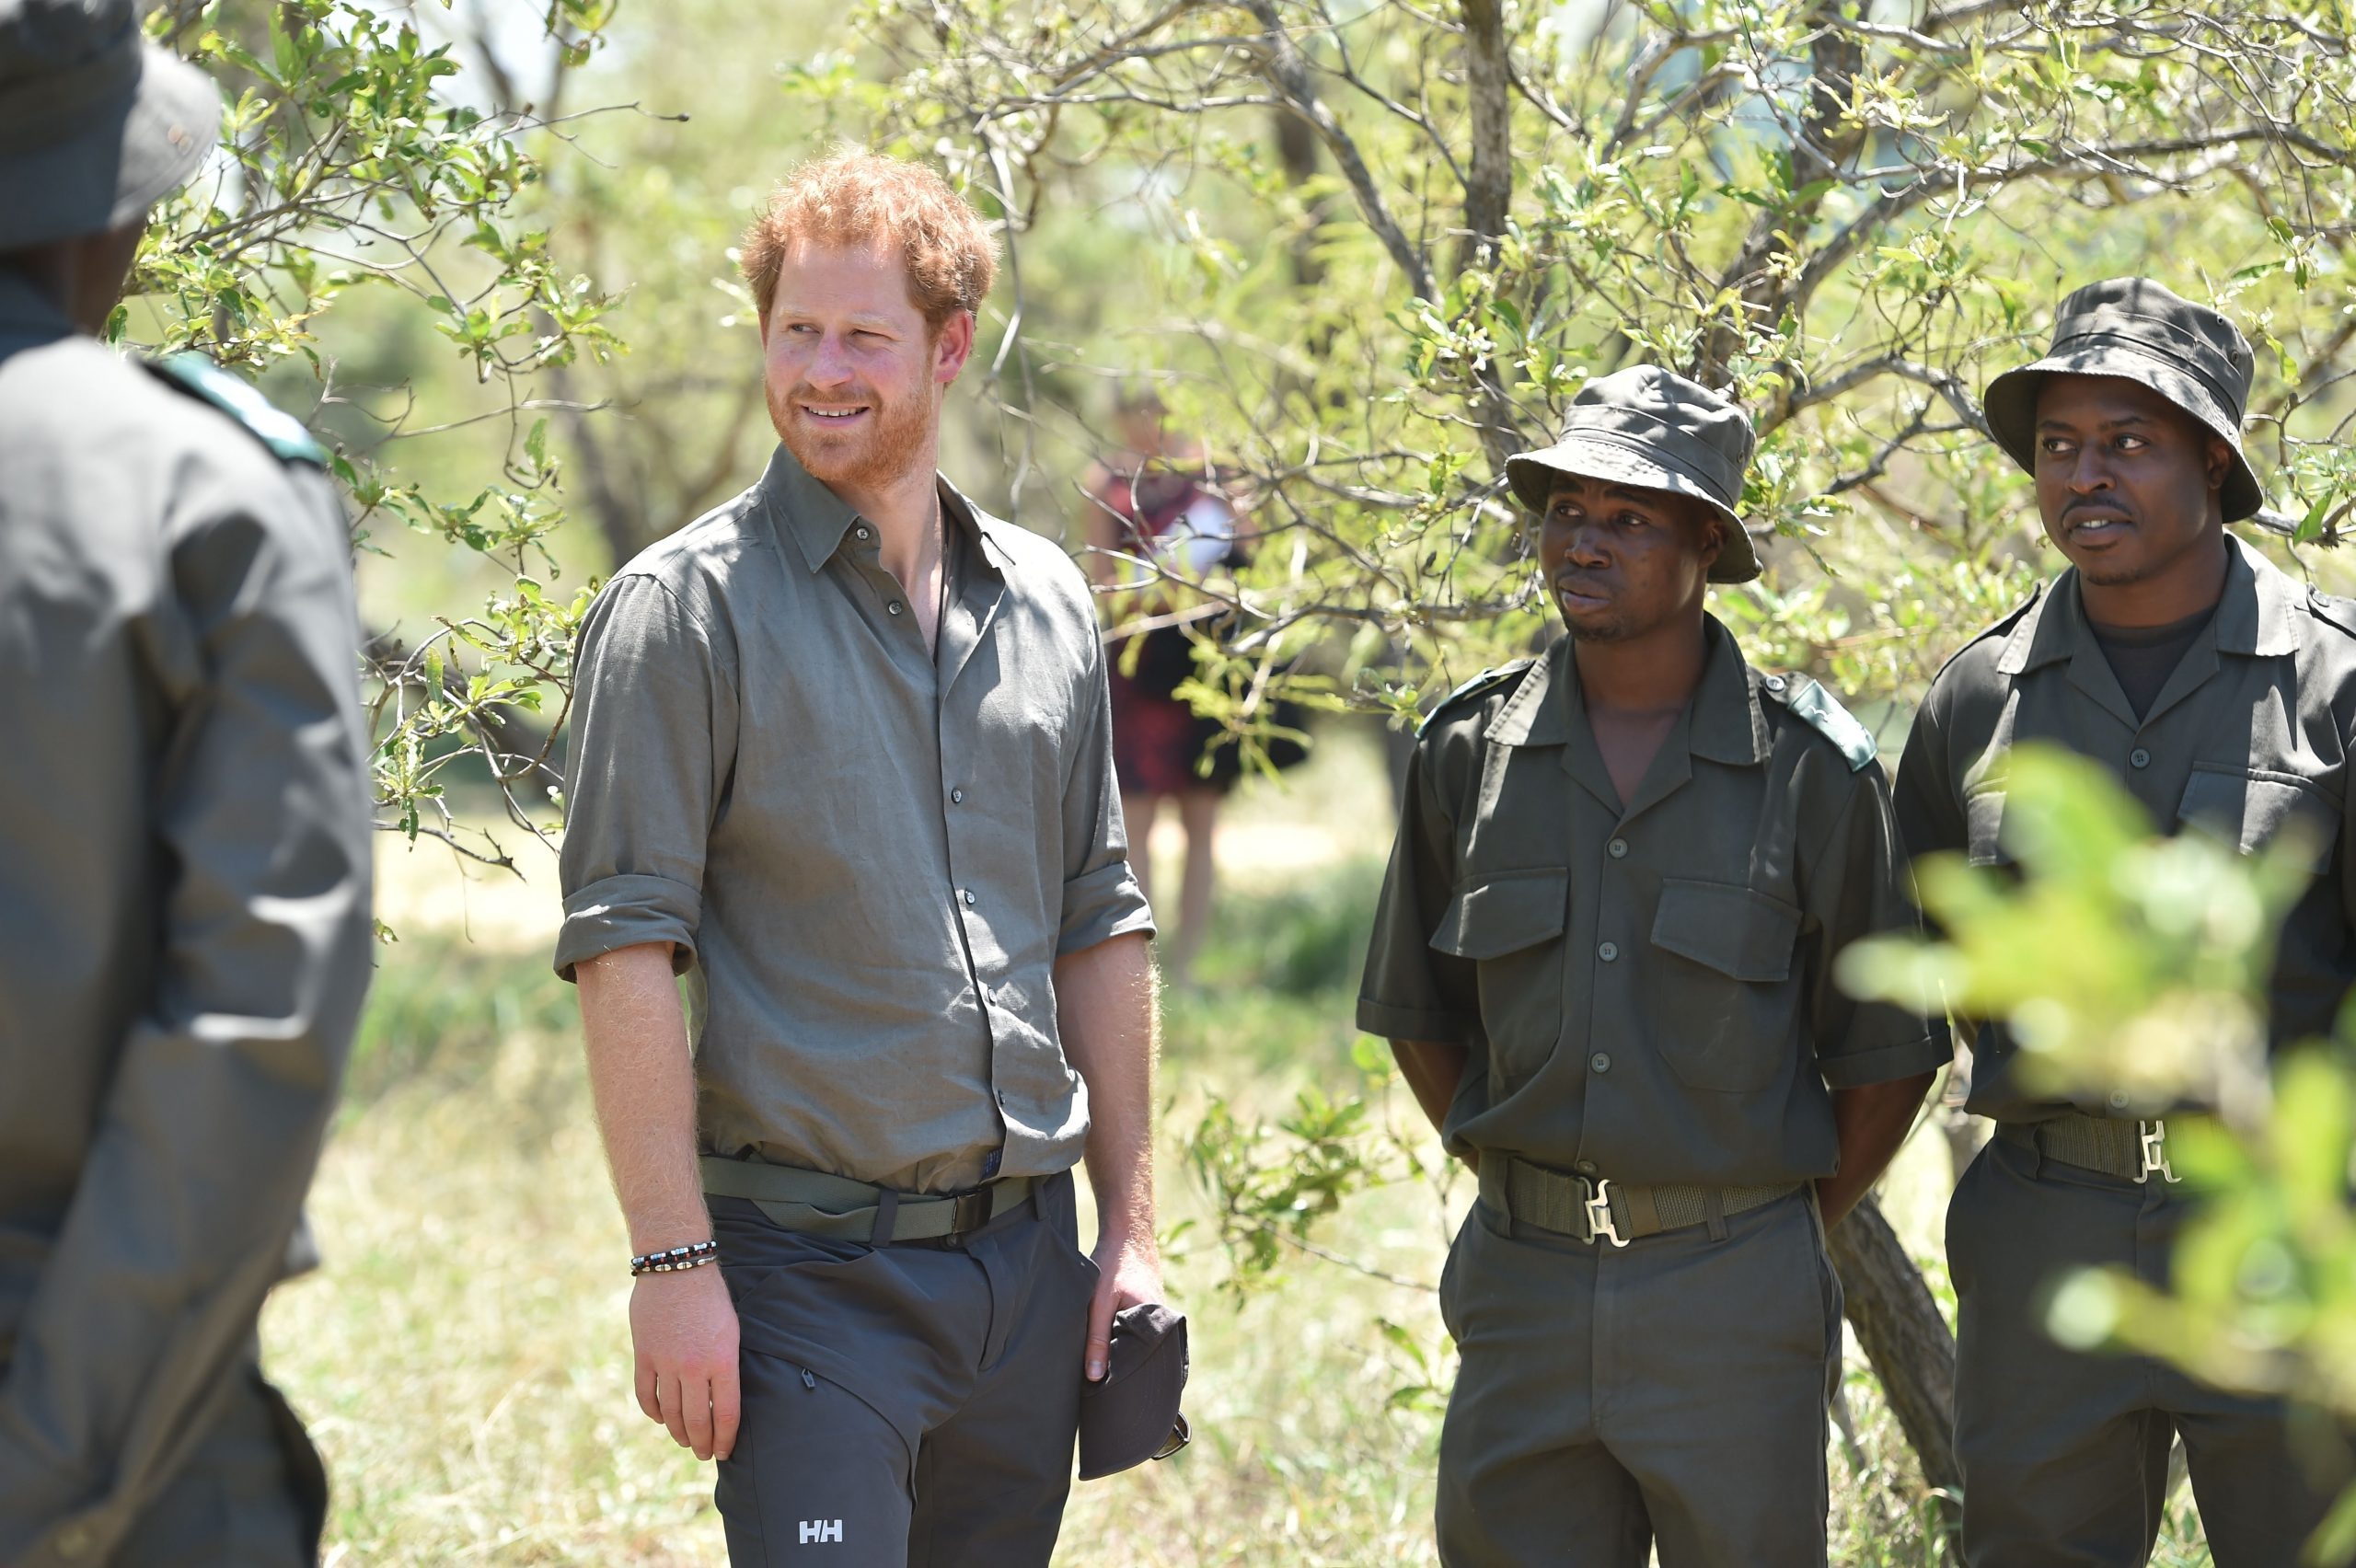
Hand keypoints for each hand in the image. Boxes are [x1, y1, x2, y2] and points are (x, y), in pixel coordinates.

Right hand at [630, 1263, 740, 1460]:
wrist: (677, 1267)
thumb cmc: (712, 1298)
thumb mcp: (731, 1331)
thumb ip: (726, 1366)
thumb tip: (722, 1399)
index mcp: (723, 1361)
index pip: (726, 1414)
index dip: (726, 1438)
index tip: (725, 1452)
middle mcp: (694, 1367)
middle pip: (698, 1420)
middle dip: (703, 1443)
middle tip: (705, 1455)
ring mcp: (666, 1363)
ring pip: (672, 1413)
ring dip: (679, 1433)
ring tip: (685, 1442)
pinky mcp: (644, 1356)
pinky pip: (647, 1395)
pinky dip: (654, 1412)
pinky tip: (661, 1419)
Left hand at [1085, 1226, 1162, 1381]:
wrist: (1127, 1233)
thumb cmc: (1114, 1264)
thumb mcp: (1100, 1302)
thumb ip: (1097, 1338)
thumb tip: (1094, 1376)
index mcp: (1156, 1321)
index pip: (1143, 1362)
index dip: (1124, 1373)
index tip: (1110, 1385)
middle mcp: (1163, 1321)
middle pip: (1142, 1355)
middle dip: (1124, 1365)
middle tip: (1105, 1377)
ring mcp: (1158, 1314)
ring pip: (1138, 1343)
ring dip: (1123, 1349)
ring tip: (1106, 1358)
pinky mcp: (1151, 1309)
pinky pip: (1138, 1331)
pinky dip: (1124, 1336)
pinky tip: (1111, 1336)